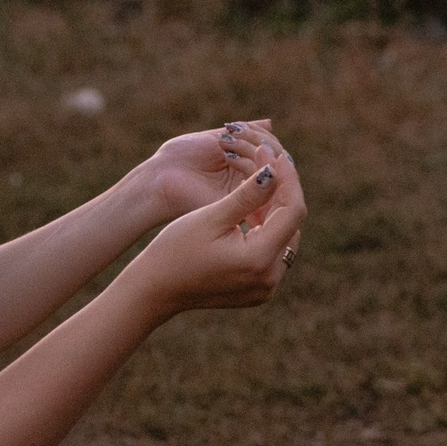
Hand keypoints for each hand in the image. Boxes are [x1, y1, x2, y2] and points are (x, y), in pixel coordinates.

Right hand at [137, 150, 306, 313]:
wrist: (153, 290)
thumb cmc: (175, 251)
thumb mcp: (211, 217)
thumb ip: (248, 195)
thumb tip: (275, 170)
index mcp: (259, 260)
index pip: (293, 211)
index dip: (288, 179)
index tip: (277, 155)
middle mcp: (270, 278)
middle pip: (292, 224)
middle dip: (283, 192)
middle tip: (268, 163)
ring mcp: (266, 288)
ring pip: (285, 237)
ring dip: (276, 209)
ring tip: (260, 182)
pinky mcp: (259, 290)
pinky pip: (273, 252)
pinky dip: (267, 228)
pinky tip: (253, 208)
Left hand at [138, 119, 281, 223]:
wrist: (159, 179)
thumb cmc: (181, 158)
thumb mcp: (216, 137)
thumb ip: (245, 132)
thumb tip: (270, 124)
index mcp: (245, 165)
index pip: (271, 151)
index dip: (263, 136)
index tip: (239, 127)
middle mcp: (249, 181)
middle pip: (276, 160)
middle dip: (260, 140)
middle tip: (234, 134)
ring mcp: (247, 194)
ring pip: (272, 170)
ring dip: (253, 148)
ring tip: (226, 144)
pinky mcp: (241, 206)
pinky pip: (261, 186)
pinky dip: (250, 165)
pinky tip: (231, 157)